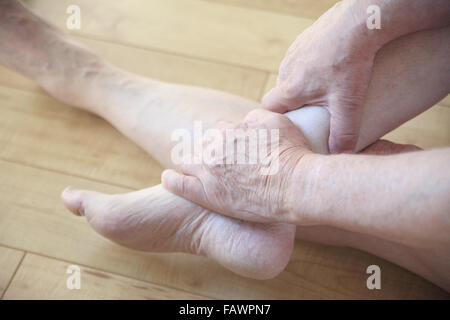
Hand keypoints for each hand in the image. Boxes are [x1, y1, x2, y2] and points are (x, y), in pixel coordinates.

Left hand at [161, 109, 313, 222]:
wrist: (296, 185)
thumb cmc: (293, 154)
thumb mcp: (278, 123)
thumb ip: (256, 118)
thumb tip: (246, 120)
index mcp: (231, 130)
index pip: (220, 132)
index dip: (226, 142)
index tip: (232, 151)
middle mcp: (216, 147)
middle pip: (203, 145)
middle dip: (209, 152)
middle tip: (219, 164)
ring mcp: (210, 171)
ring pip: (189, 161)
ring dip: (191, 163)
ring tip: (194, 172)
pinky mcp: (208, 194)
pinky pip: (179, 183)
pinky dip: (172, 179)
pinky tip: (168, 178)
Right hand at [262, 1, 379, 152]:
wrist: (359, 23)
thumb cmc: (350, 62)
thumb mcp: (348, 103)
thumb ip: (343, 133)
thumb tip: (339, 154)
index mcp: (290, 88)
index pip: (268, 110)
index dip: (273, 120)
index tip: (285, 127)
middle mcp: (286, 70)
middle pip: (281, 94)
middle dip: (292, 105)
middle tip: (312, 112)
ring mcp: (293, 52)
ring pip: (290, 77)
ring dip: (301, 85)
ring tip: (324, 89)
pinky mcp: (304, 40)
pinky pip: (300, 60)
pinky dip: (310, 67)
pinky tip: (329, 68)